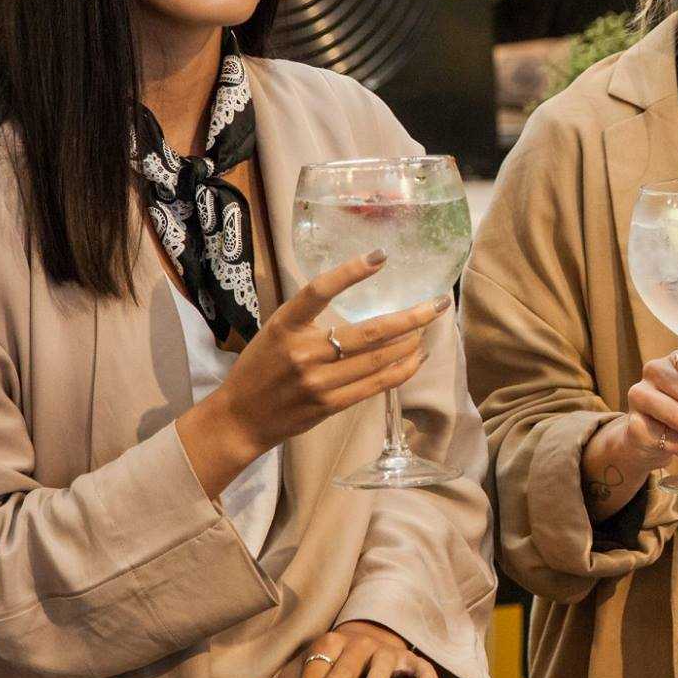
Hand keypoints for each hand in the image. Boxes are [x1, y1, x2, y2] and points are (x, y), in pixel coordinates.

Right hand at [180, 251, 448, 494]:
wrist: (239, 420)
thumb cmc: (259, 369)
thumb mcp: (275, 331)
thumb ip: (311, 317)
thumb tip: (358, 294)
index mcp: (285, 325)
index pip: (319, 290)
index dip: (350, 272)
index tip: (381, 257)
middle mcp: (303, 352)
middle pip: (368, 332)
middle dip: (410, 317)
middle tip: (438, 303)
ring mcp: (318, 381)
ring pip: (378, 359)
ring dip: (410, 342)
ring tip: (428, 327)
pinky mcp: (329, 405)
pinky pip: (375, 385)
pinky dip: (401, 370)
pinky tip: (416, 357)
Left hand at [272, 620, 437, 677]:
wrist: (366, 638)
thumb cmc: (327, 666)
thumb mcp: (301, 674)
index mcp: (327, 645)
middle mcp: (357, 644)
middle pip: (341, 674)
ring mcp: (385, 650)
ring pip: (381, 662)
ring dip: (377, 677)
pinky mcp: (409, 659)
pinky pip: (420, 666)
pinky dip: (425, 676)